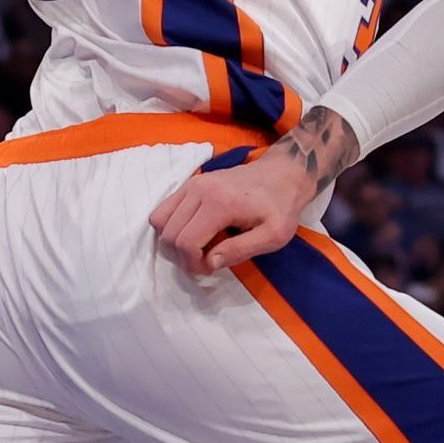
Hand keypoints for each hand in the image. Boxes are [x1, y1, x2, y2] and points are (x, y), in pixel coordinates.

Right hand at [149, 152, 312, 274]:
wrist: (284, 174)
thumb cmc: (281, 206)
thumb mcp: (273, 235)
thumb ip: (241, 250)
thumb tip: (210, 262)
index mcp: (221, 203)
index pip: (186, 242)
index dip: (193, 263)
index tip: (211, 268)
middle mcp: (201, 189)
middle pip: (169, 234)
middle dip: (183, 255)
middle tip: (207, 260)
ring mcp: (193, 183)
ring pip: (159, 220)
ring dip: (174, 241)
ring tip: (200, 246)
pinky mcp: (191, 182)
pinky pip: (164, 208)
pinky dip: (172, 225)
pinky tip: (195, 231)